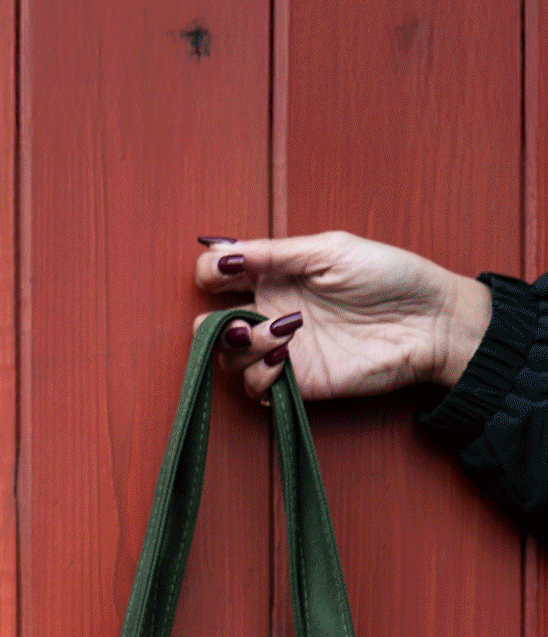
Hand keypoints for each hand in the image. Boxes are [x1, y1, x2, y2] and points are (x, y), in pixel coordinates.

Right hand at [192, 231, 492, 402]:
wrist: (428, 322)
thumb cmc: (391, 277)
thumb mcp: (331, 249)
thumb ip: (274, 252)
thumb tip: (223, 252)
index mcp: (274, 275)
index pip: (215, 275)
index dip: (210, 272)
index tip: (229, 271)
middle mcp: (269, 312)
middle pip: (209, 324)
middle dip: (215, 323)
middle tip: (245, 319)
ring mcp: (278, 349)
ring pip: (226, 357)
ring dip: (244, 345)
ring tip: (283, 333)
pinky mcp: (292, 382)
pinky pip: (251, 387)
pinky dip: (259, 374)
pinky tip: (286, 357)